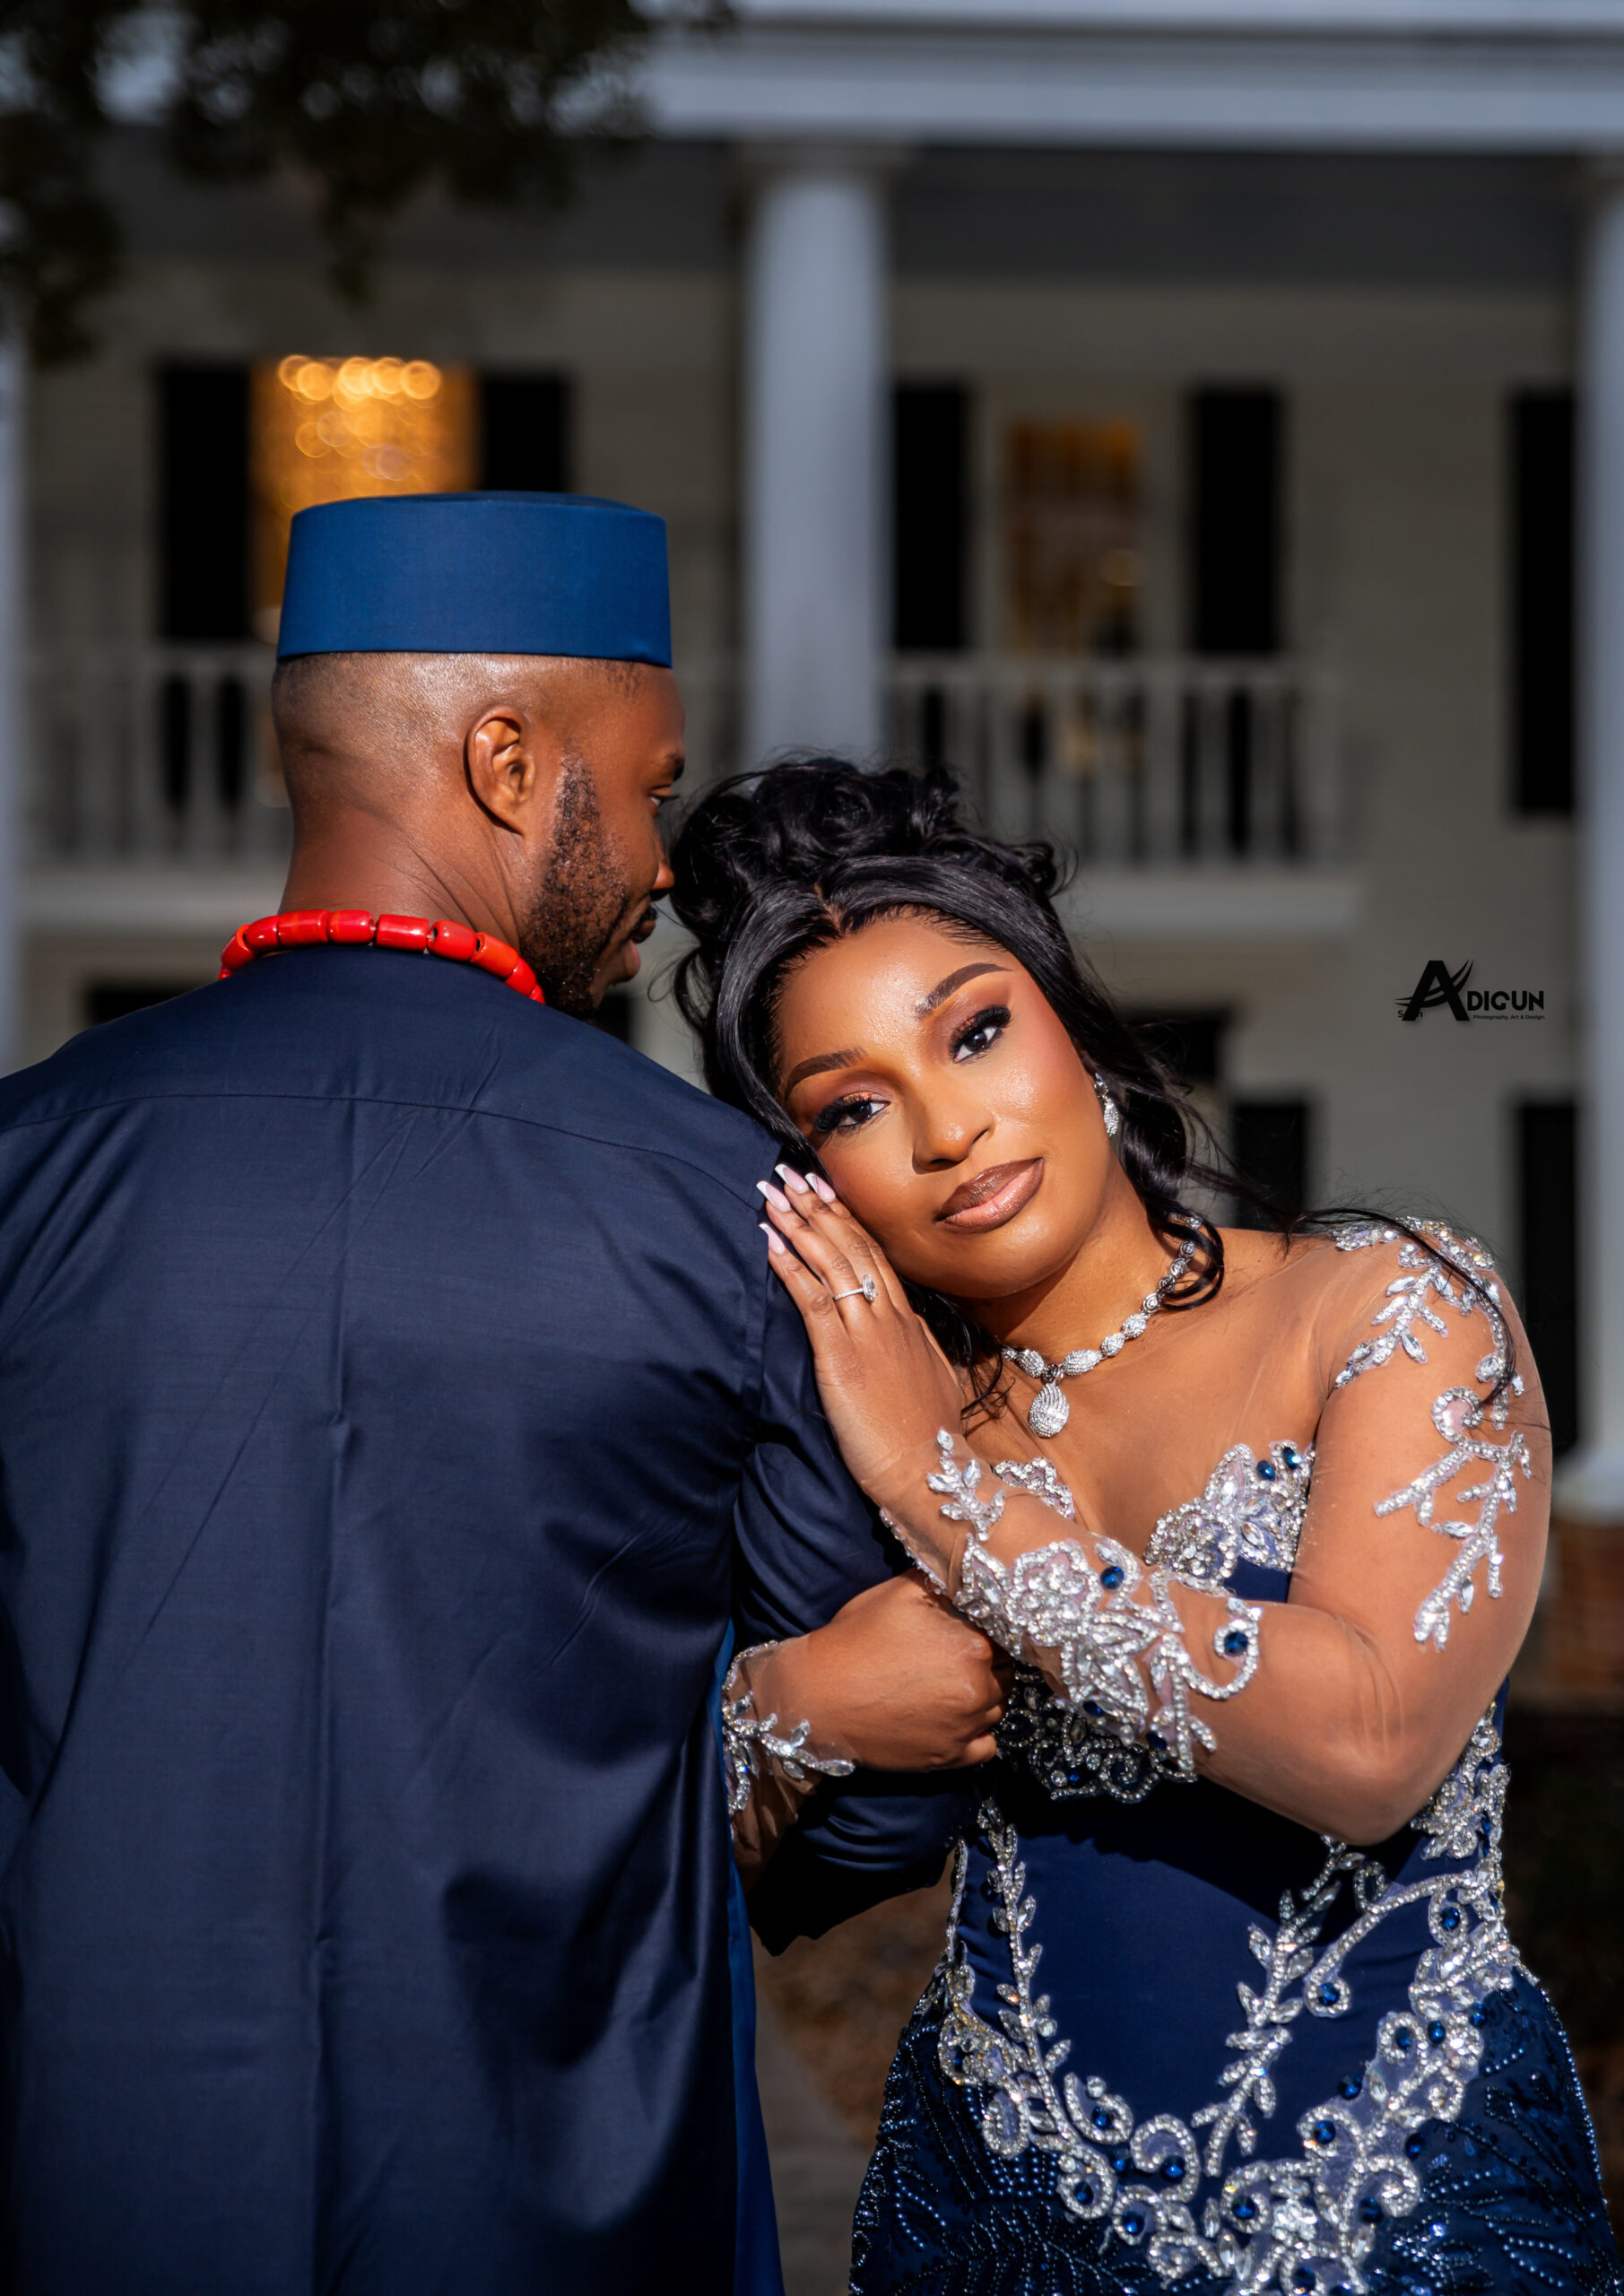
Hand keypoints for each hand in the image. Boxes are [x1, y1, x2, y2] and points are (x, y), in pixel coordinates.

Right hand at [746, 1575, 1010, 1770]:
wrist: (817, 1698)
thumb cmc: (856, 1640)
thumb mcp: (898, 1592)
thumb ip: (943, 1580)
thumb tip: (971, 1571)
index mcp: (972, 1645)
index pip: (1005, 1633)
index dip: (986, 1628)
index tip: (966, 1629)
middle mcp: (978, 1689)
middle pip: (1005, 1670)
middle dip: (986, 1661)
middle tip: (952, 1656)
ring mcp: (966, 1728)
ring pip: (998, 1706)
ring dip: (983, 1695)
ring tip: (947, 1684)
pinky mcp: (950, 1758)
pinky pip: (987, 1745)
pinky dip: (977, 1732)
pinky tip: (953, 1717)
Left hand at [758, 1165, 964, 1514]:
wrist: (930, 1472)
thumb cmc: (929, 1438)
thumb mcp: (937, 1382)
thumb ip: (922, 1351)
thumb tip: (915, 1335)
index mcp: (909, 1322)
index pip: (875, 1256)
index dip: (847, 1221)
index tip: (825, 1192)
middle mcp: (890, 1318)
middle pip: (852, 1246)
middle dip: (818, 1206)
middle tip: (789, 1172)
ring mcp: (868, 1333)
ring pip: (832, 1263)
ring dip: (798, 1223)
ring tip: (772, 1192)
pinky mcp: (842, 1356)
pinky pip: (813, 1299)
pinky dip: (790, 1266)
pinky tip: (769, 1241)